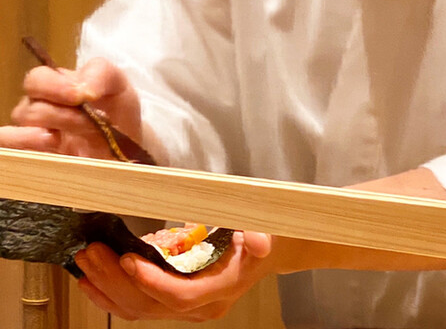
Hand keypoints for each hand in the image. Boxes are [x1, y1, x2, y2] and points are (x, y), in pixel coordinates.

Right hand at [1, 58, 140, 159]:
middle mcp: (40, 109)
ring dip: (45, 133)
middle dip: (58, 114)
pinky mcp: (37, 158)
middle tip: (89, 122)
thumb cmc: (118, 111)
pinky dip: (22, 146)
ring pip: (16, 130)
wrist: (127, 146)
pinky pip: (11, 150)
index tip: (81, 97)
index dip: (55, 87)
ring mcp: (35, 135)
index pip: (37, 79)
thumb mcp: (118, 84)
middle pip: (26, 107)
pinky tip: (49, 148)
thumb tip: (83, 90)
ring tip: (70, 139)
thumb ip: (101, 74)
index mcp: (56, 87)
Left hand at [74, 231, 272, 320]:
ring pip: (138, 308)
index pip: (180, 295)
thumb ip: (260, 236)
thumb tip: (258, 241)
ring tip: (86, 261)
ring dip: (107, 286)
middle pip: (150, 304)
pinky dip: (112, 294)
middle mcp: (200, 306)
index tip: (128, 258)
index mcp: (221, 289)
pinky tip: (93, 279)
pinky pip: (137, 306)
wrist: (264, 254)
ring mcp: (184, 308)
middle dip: (116, 279)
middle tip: (93, 251)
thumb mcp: (266, 232)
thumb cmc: (262, 239)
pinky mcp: (171, 300)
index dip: (151, 281)